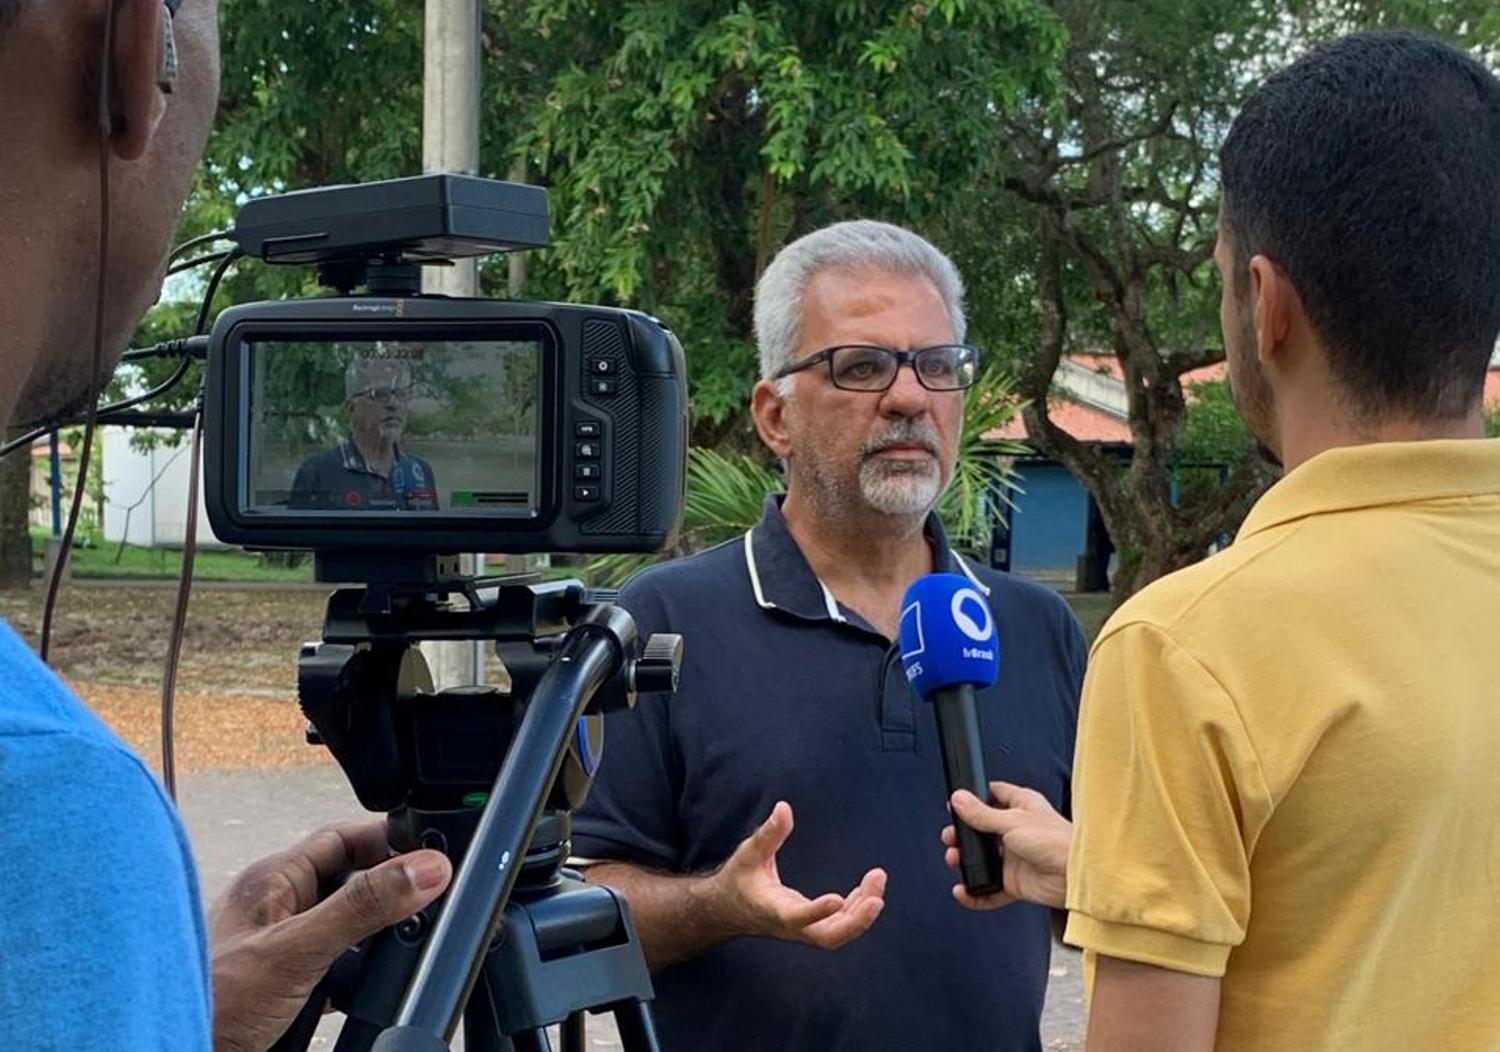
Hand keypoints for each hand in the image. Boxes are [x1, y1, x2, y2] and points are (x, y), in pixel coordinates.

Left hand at [208, 820, 452, 1051]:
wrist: (172, 1050)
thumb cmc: (210, 1003)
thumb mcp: (299, 950)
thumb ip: (363, 908)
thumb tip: (426, 870)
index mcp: (273, 880)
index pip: (344, 838)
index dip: (389, 841)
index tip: (432, 854)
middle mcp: (277, 907)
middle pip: (352, 881)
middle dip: (390, 891)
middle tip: (429, 901)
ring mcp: (281, 947)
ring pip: (347, 924)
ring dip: (376, 937)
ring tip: (403, 945)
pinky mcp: (286, 985)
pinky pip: (338, 965)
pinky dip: (361, 976)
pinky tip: (370, 989)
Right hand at [706, 801, 885, 949]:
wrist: (728, 910)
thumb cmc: (739, 879)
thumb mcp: (748, 853)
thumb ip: (768, 833)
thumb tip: (784, 807)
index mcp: (773, 909)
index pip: (796, 917)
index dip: (817, 911)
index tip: (838, 899)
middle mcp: (790, 926)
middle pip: (827, 937)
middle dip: (855, 921)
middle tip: (877, 897)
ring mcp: (802, 930)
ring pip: (837, 934)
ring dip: (862, 913)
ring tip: (877, 880)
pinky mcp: (810, 928)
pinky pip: (838, 926)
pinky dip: (856, 911)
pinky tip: (867, 891)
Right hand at [943, 782, 1070, 910]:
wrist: (1075, 877)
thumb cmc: (1056, 841)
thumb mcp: (1011, 821)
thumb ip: (981, 814)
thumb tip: (958, 799)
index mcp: (1022, 806)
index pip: (994, 796)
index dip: (975, 799)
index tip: (956, 805)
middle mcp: (1017, 830)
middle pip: (982, 830)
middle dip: (964, 835)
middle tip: (951, 838)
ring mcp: (1016, 857)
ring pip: (983, 859)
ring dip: (966, 862)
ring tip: (955, 860)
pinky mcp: (1015, 882)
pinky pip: (990, 889)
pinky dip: (975, 892)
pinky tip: (964, 890)